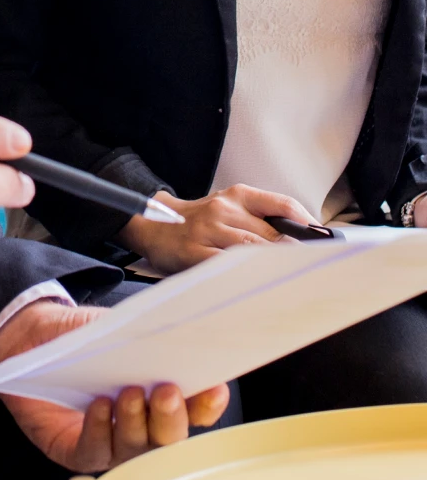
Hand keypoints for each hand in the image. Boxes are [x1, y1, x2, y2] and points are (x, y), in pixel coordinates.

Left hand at [0, 300, 228, 470]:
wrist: (27, 335)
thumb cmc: (78, 333)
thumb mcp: (114, 327)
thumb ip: (144, 335)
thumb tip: (180, 331)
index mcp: (158, 394)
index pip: (194, 410)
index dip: (206, 404)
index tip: (213, 388)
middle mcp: (139, 425)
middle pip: (168, 439)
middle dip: (171, 418)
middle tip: (166, 392)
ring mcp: (108, 441)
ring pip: (134, 452)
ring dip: (135, 424)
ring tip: (128, 395)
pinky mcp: (74, 449)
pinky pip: (94, 452)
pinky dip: (99, 430)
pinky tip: (98, 407)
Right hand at [120, 183, 314, 273]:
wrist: (154, 224)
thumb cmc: (201, 220)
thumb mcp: (229, 207)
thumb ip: (261, 219)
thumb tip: (302, 239)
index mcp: (237, 195)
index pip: (282, 205)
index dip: (307, 224)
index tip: (325, 241)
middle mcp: (223, 209)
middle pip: (271, 233)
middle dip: (294, 254)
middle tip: (314, 271)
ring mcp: (207, 231)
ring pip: (251, 251)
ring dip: (274, 267)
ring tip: (292, 280)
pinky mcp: (193, 252)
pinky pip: (225, 266)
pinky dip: (244, 276)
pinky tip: (257, 284)